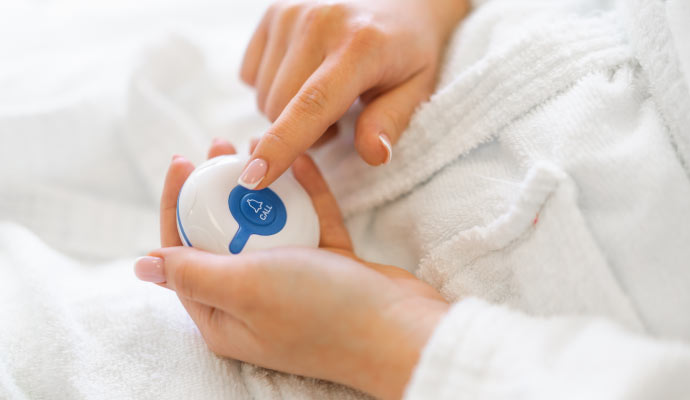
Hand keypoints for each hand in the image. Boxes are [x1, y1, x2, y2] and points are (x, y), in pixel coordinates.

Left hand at [135, 139, 449, 398]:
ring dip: (261, 187)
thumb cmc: (321, 312)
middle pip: (222, 234)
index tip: (181, 161)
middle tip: (218, 145)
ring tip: (255, 143)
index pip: (181, 254)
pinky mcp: (328, 267)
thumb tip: (142, 266)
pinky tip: (300, 160)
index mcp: (222, 314)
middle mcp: (253, 299)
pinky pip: (309, 222)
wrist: (400, 330)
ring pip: (266, 225)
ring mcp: (293, 283)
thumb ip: (192, 273)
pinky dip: (303, 193)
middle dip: (216, 188)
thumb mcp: (245, 289)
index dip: (176, 205)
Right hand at [237, 0, 469, 189]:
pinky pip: (251, 74)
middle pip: (279, 110)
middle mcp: (319, 22)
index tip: (254, 179)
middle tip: (338, 120)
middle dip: (301, 133)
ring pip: (262, 96)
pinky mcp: (275, 12)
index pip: (313, 104)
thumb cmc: (409, 50)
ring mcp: (292, 13)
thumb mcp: (417, 89)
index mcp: (360, 46)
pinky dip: (271, 87)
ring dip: (287, 111)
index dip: (282, 146)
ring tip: (324, 94)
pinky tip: (303, 75)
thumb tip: (374, 155)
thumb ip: (391, 122)